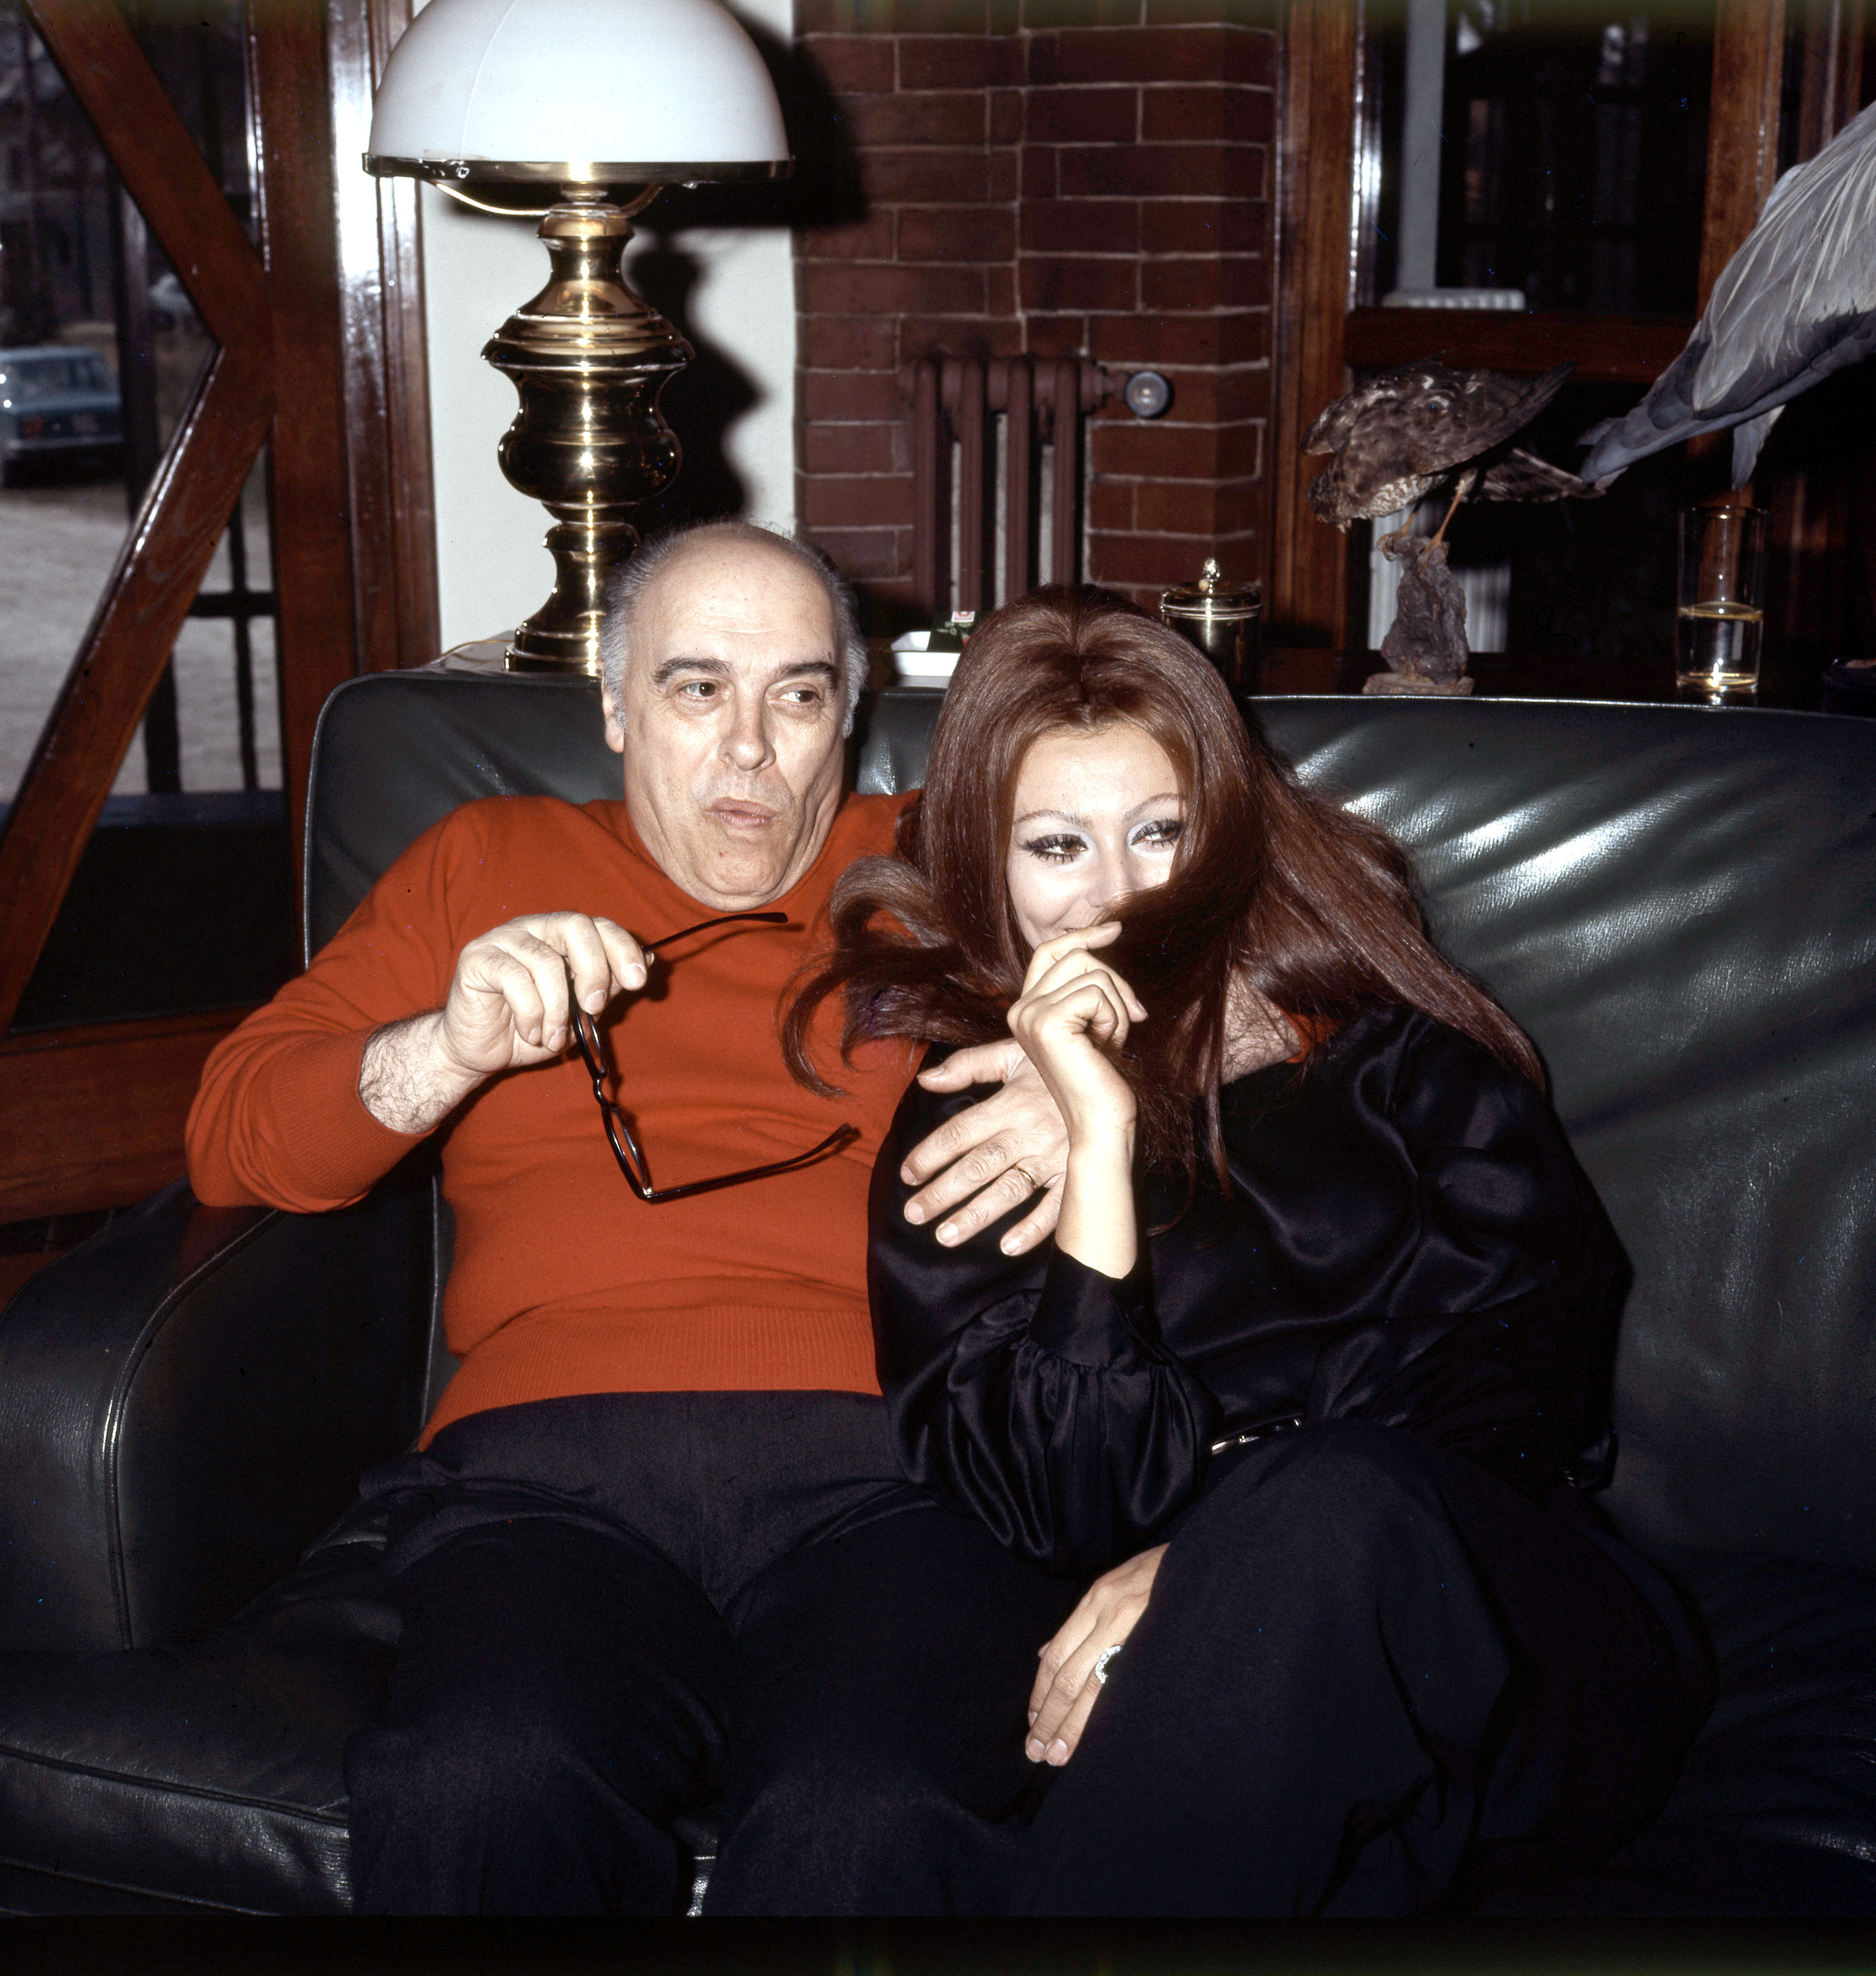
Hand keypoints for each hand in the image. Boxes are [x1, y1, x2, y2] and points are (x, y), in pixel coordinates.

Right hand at [360, 913, 649, 1135]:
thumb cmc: (531, 1029)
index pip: (599, 925)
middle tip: (595, 1009)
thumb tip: (649, 960)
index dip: (623, 948)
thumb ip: (608, 987)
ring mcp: (503, 939)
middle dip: (595, 969)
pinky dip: (531, 1014)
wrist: (479, 1052)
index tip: (638, 981)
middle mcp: (533, 927)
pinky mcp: (477, 957)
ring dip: (558, 1009)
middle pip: (576, 926)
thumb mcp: (580, 1013)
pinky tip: (530, 1032)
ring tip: (553, 1037)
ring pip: (546, 962)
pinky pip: (515, 979)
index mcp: (561, 935)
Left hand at [901, 1041, 1069, 1255]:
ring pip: (1010, 1190)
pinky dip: (1034, 1228)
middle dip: (943, 1193)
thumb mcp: (1014, 1054)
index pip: (960, 1133)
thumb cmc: (1058, 1062)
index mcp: (1011, 1103)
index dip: (930, 1154)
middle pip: (978, 1166)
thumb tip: (926, 1080)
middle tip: (913, 1215)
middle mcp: (1030, 1132)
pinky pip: (1056, 1206)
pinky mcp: (1079, 1172)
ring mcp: (1056, 1155)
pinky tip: (1007, 1247)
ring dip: (976, 1215)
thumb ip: (968, 1065)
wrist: (1112, 1069)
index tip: (907, 1175)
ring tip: (945, 1236)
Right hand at [1006, 925, 1144, 1150]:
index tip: (1116, 929)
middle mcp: (1020, 1010)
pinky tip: (1106, 1046)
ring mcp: (1029, 1015)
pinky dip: (1115, 1018)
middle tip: (1125, 1023)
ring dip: (1117, 1006)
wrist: (1101, 1124)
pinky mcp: (1046, 1023)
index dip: (1083, 935)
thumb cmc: (1104, 1078)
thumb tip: (1108, 934)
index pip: (1051, 951)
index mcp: (1026, 1010)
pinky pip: (1097, 993)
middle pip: (1077, 955)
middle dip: (1115, 984)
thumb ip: (1088, 987)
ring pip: (1093, 972)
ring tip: (1110, 1041)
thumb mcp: (1094, 1022)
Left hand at [1027, 1544, 1165, 1766]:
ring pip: (1094, 1687)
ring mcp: (1135, 1629)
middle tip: (1037, 1751)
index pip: (1056, 1655)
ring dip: (1072, 1725)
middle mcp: (1109, 1614)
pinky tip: (1100, 1738)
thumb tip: (1047, 1653)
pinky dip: (1109, 1714)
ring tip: (1059, 1755)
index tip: (1033, 1722)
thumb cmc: (1160, 1573)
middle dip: (1049, 1717)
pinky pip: (1127, 1685)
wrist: (1205, 1559)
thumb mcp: (1115, 1585)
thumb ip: (1082, 1621)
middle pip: (1068, 1677)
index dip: (1040, 1692)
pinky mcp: (1160, 1642)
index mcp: (1096, 1600)